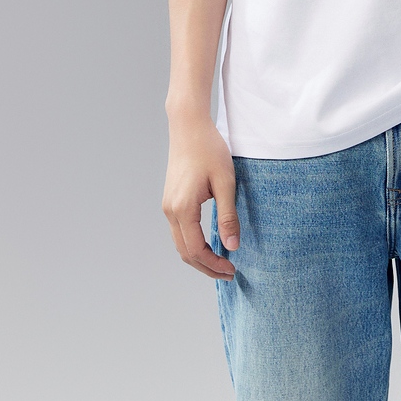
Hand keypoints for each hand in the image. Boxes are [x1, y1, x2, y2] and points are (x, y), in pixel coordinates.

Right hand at [162, 112, 239, 279]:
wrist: (189, 127)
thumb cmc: (209, 149)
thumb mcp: (225, 182)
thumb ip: (227, 216)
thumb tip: (232, 246)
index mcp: (183, 208)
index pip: (196, 250)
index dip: (214, 265)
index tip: (232, 270)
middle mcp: (170, 211)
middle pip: (185, 253)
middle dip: (206, 267)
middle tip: (229, 273)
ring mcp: (168, 206)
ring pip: (180, 244)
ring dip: (199, 257)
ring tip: (222, 262)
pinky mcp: (171, 201)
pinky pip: (179, 232)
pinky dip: (193, 244)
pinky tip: (210, 244)